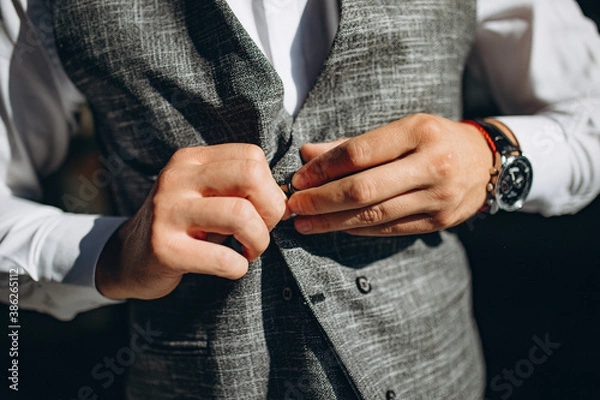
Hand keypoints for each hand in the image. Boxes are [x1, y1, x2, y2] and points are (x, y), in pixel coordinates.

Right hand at [96, 144, 286, 299]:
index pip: (252, 157)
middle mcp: (177, 178)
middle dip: (272, 210)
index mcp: (191, 160)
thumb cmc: (183, 226)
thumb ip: (239, 189)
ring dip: (259, 241)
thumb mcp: (205, 196)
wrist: (128, 258)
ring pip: (240, 215)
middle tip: (263, 232)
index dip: (271, 188)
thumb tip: (287, 200)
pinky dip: (238, 267)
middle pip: (251, 176)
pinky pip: (222, 258)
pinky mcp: (164, 248)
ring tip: (249, 251)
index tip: (264, 212)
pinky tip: (232, 267)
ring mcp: (167, 212)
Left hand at [287, 113, 494, 235]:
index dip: (323, 169)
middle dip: (321, 200)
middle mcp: (432, 165)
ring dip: (333, 222)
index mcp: (419, 132)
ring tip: (305, 223)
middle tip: (294, 207)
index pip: (358, 153)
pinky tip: (336, 227)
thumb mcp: (401, 129)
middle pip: (363, 189)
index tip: (299, 179)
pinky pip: (388, 229)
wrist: (488, 163)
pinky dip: (358, 229)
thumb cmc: (435, 140)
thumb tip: (308, 155)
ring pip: (373, 215)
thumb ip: (353, 144)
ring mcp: (438, 197)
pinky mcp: (439, 222)